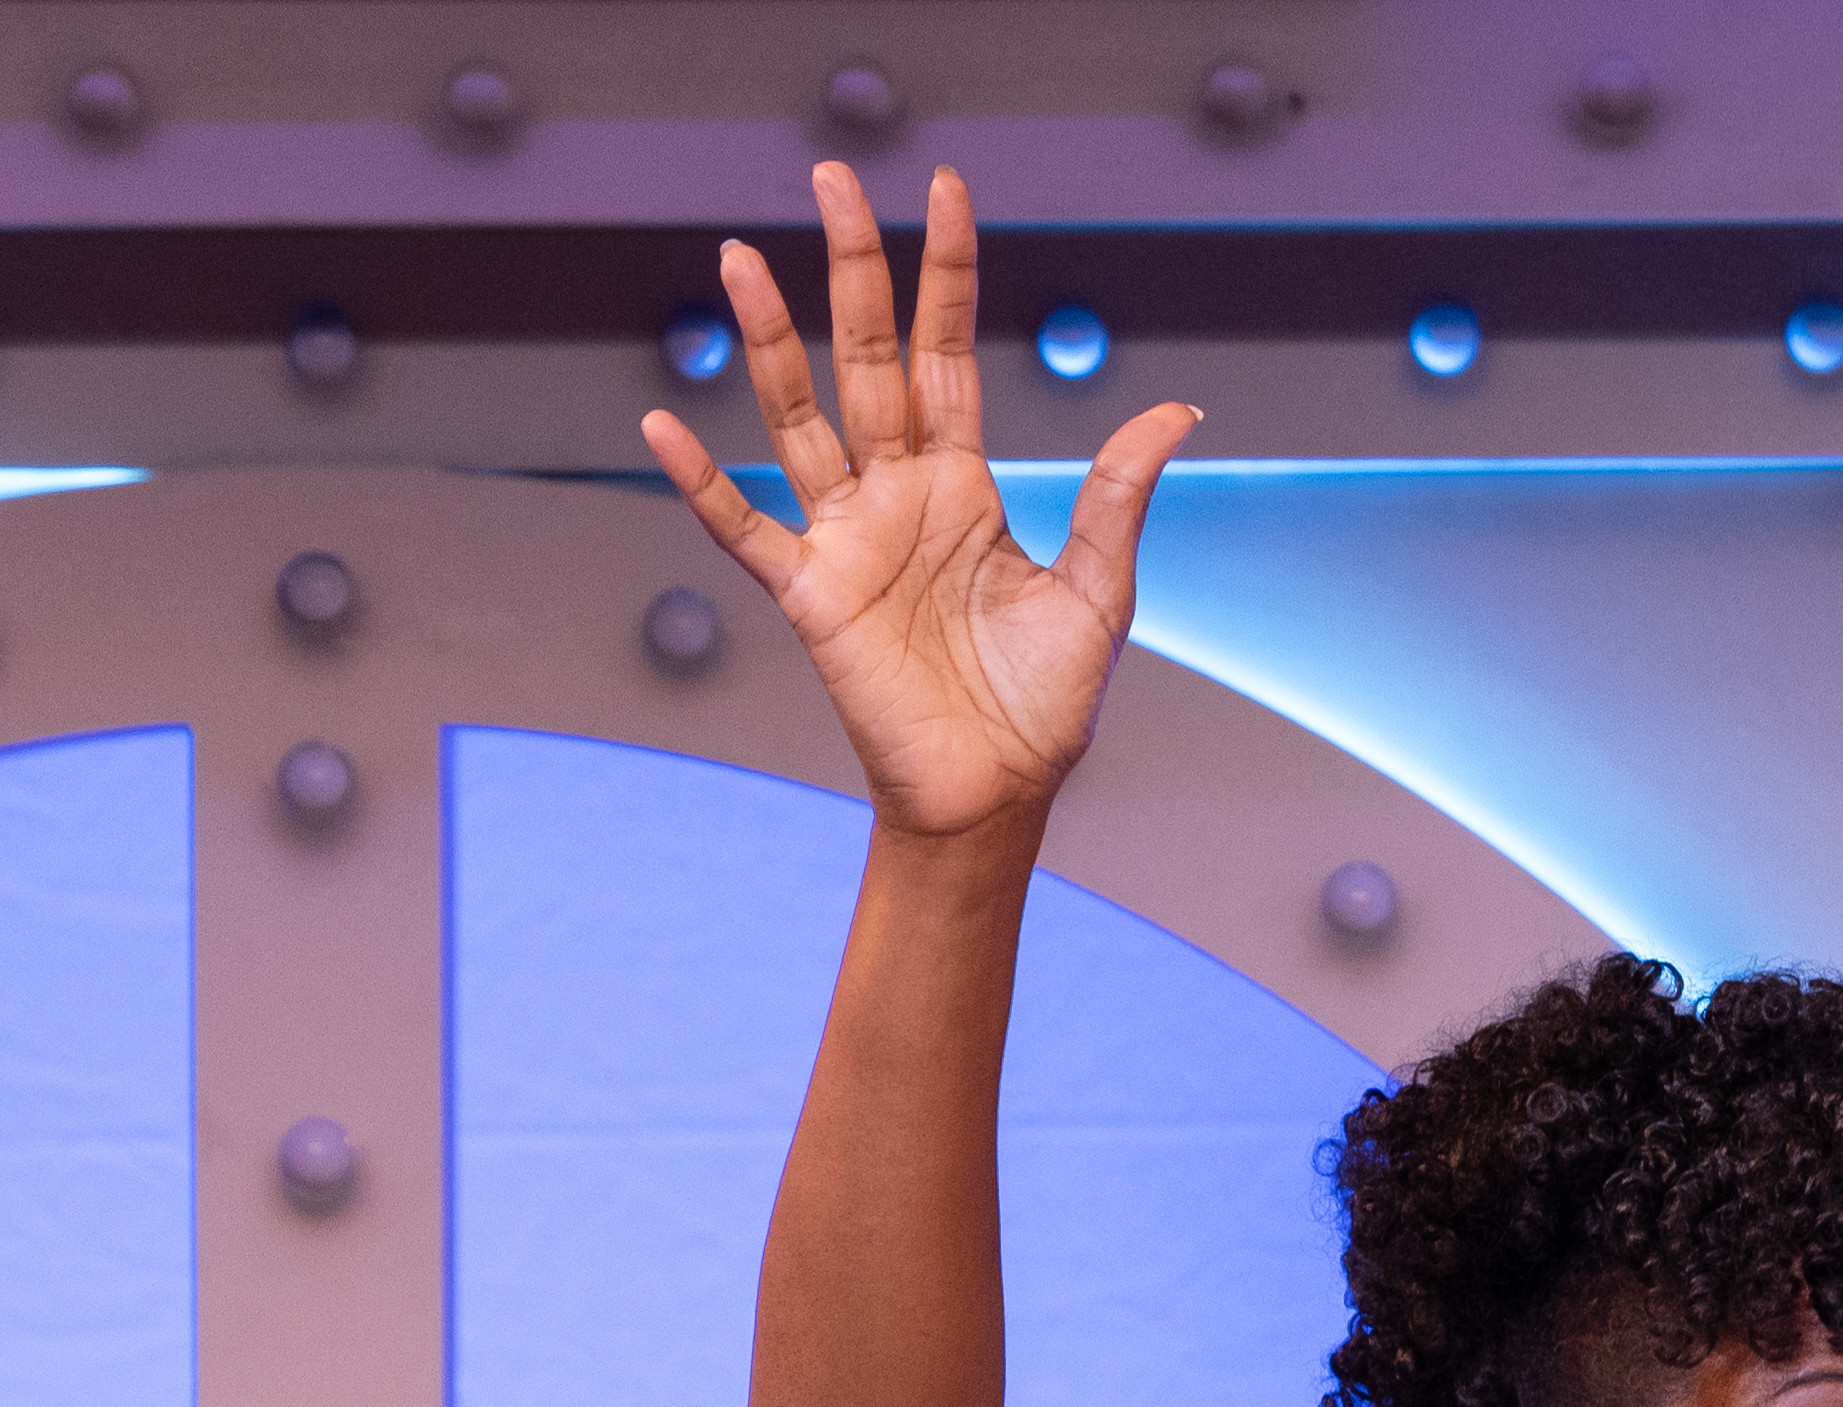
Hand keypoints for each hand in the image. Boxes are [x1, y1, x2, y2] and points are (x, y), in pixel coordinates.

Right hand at [643, 164, 1196, 845]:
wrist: (999, 794)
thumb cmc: (1045, 701)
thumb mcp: (1099, 590)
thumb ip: (1118, 495)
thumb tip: (1179, 411)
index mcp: (962, 484)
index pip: (948, 354)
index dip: (946, 275)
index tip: (945, 191)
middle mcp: (895, 493)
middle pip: (867, 357)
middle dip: (853, 269)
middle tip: (832, 177)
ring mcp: (845, 536)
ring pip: (796, 415)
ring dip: (769, 341)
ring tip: (738, 257)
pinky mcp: (810, 594)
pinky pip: (743, 526)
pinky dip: (701, 480)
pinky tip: (663, 423)